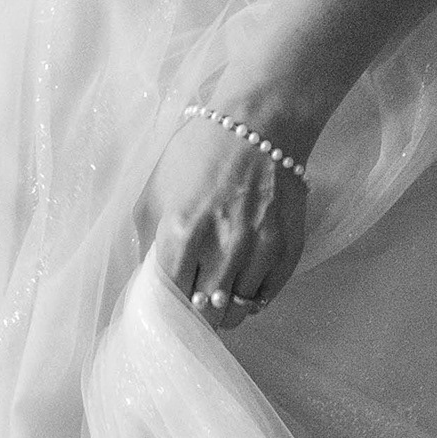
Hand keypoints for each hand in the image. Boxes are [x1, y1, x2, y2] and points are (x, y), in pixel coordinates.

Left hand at [144, 98, 313, 333]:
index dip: (170, 305)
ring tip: (220, 298)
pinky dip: (254, 297)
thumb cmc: (199, 152)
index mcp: (181, 235)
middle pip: (207, 313)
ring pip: (239, 309)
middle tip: (195, 304)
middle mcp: (221, 250)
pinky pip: (268, 293)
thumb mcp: (155, 189)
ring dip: (226, 308)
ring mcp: (259, 251)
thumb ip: (148, 238)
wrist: (260, 124)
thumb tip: (153, 274)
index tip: (171, 303)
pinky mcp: (288, 248)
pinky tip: (244, 286)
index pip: (172, 297)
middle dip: (198, 313)